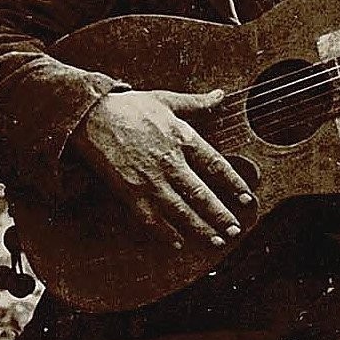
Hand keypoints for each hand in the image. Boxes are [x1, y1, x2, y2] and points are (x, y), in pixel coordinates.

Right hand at [74, 88, 257, 248]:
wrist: (91, 115)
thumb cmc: (130, 106)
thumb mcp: (166, 100)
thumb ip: (197, 103)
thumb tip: (221, 95)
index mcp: (182, 138)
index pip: (216, 165)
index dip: (234, 184)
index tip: (248, 198)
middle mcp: (170, 161)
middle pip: (201, 194)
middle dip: (220, 215)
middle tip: (235, 231)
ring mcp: (149, 179)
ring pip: (180, 210)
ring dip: (200, 228)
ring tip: (216, 241)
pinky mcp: (129, 191)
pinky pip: (150, 218)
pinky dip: (164, 233)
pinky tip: (177, 244)